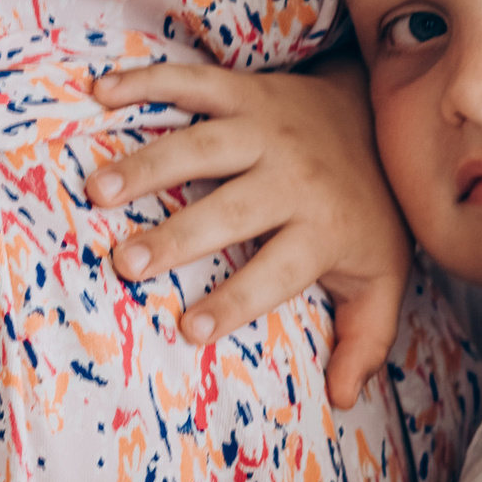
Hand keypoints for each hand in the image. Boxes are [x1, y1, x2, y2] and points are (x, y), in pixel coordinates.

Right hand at [89, 55, 411, 406]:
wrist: (383, 119)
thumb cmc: (369, 216)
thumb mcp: (383, 281)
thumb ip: (366, 341)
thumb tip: (343, 399)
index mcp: (325, 228)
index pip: (277, 272)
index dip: (234, 301)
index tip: (188, 330)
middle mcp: (295, 176)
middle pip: (231, 208)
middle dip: (177, 236)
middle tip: (124, 264)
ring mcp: (267, 127)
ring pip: (203, 144)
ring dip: (147, 164)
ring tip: (98, 190)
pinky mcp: (246, 90)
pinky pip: (192, 82)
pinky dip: (145, 81)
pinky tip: (100, 92)